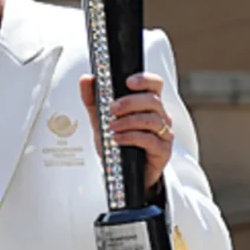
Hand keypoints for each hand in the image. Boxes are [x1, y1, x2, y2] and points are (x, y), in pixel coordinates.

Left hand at [79, 72, 174, 192]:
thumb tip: (86, 78)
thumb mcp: (99, 118)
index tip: (128, 82)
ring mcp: (163, 133)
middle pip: (153, 100)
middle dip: (130, 102)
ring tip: (112, 127)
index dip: (145, 79)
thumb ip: (92, 98)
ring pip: (153, 119)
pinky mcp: (163, 151)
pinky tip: (118, 139)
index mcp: (146, 103)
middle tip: (112, 109)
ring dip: (129, 121)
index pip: (154, 84)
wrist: (120, 171)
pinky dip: (132, 137)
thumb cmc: (115, 140)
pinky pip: (151, 140)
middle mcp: (159, 115)